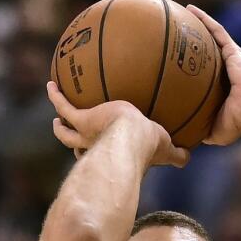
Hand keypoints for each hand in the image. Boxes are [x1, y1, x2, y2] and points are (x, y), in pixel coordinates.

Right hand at [47, 82, 189, 167]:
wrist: (133, 137)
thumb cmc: (150, 146)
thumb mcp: (166, 149)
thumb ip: (177, 154)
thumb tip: (190, 156)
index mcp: (114, 152)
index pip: (101, 155)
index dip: (95, 153)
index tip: (94, 149)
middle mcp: (96, 146)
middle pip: (77, 146)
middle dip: (71, 139)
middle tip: (65, 130)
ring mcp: (86, 133)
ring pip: (65, 130)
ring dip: (59, 122)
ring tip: (55, 111)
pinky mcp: (82, 119)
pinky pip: (64, 106)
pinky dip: (56, 96)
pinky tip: (51, 84)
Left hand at [187, 5, 240, 145]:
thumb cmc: (238, 123)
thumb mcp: (216, 130)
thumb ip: (202, 131)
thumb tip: (188, 138)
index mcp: (225, 87)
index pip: (208, 73)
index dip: (196, 66)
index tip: (181, 62)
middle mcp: (228, 69)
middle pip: (209, 51)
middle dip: (196, 42)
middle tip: (180, 34)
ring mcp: (232, 58)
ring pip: (212, 37)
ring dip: (199, 25)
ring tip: (183, 15)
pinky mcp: (233, 50)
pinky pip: (216, 31)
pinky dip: (205, 20)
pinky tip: (191, 11)